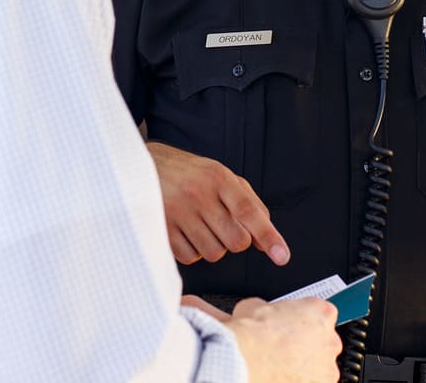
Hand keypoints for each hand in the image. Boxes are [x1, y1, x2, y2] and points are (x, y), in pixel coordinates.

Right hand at [148, 141, 289, 265]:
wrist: (143, 166)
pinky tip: (185, 232)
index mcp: (218, 178)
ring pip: (213, 253)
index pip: (249, 211)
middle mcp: (198, 194)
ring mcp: (177, 212)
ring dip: (212, 246)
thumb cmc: (190, 175)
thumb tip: (265, 241)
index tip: (282, 257)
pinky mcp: (161, 229)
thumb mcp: (222, 178)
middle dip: (236, 240)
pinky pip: (190, 258)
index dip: (268, 236)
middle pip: (235, 241)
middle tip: (223, 225)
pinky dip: (192, 251)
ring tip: (200, 225)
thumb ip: (249, 205)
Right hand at [198, 297, 340, 382]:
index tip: (293, 325)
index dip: (304, 319)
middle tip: (285, 347)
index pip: (321, 312)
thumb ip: (268, 309)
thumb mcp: (255, 306)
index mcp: (321, 313)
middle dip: (307, 344)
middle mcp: (330, 340)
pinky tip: (282, 377)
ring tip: (281, 365)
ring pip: (321, 367)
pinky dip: (300, 381)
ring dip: (306, 366)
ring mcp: (327, 368)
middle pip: (324, 341)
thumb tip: (258, 310)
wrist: (245, 361)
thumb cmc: (253, 336)